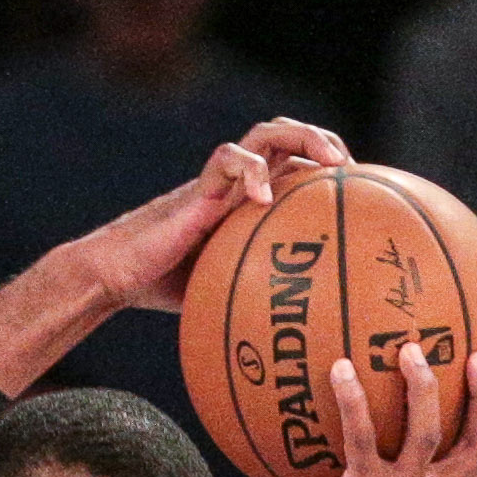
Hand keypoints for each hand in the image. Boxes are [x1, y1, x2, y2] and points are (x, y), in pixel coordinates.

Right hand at [75, 118, 355, 313]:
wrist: (119, 274)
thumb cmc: (168, 288)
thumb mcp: (226, 292)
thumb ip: (260, 296)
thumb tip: (304, 342)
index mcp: (249, 201)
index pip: (296, 166)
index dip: (328, 169)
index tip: (358, 191)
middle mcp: (238, 184)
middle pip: (287, 138)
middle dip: (322, 140)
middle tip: (349, 166)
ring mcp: (218, 182)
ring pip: (263, 134)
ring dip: (300, 137)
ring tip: (327, 160)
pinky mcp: (198, 187)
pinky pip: (227, 160)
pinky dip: (250, 171)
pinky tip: (264, 195)